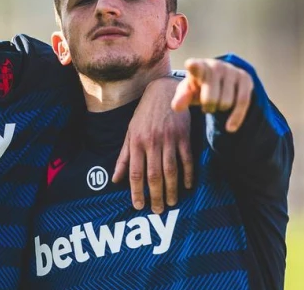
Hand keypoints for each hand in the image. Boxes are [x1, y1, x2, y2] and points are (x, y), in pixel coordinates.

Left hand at [112, 77, 192, 212]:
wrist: (164, 91)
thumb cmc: (144, 114)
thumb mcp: (130, 133)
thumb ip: (124, 157)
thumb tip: (115, 179)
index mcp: (137, 142)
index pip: (135, 172)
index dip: (136, 191)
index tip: (138, 206)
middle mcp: (152, 142)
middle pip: (154, 175)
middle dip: (155, 195)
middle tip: (157, 211)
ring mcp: (169, 139)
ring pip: (171, 170)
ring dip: (171, 189)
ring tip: (171, 203)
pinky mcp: (184, 136)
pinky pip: (187, 159)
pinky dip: (188, 174)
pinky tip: (187, 186)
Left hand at [172, 58, 252, 131]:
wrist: (220, 79)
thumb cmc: (199, 86)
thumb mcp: (188, 92)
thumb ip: (182, 98)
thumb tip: (176, 107)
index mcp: (198, 66)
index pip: (195, 67)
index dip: (193, 67)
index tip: (191, 65)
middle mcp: (215, 65)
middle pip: (210, 98)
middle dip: (208, 107)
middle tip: (206, 105)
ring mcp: (231, 70)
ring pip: (226, 102)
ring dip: (220, 109)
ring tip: (217, 104)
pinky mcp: (245, 78)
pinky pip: (243, 102)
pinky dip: (236, 117)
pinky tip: (230, 128)